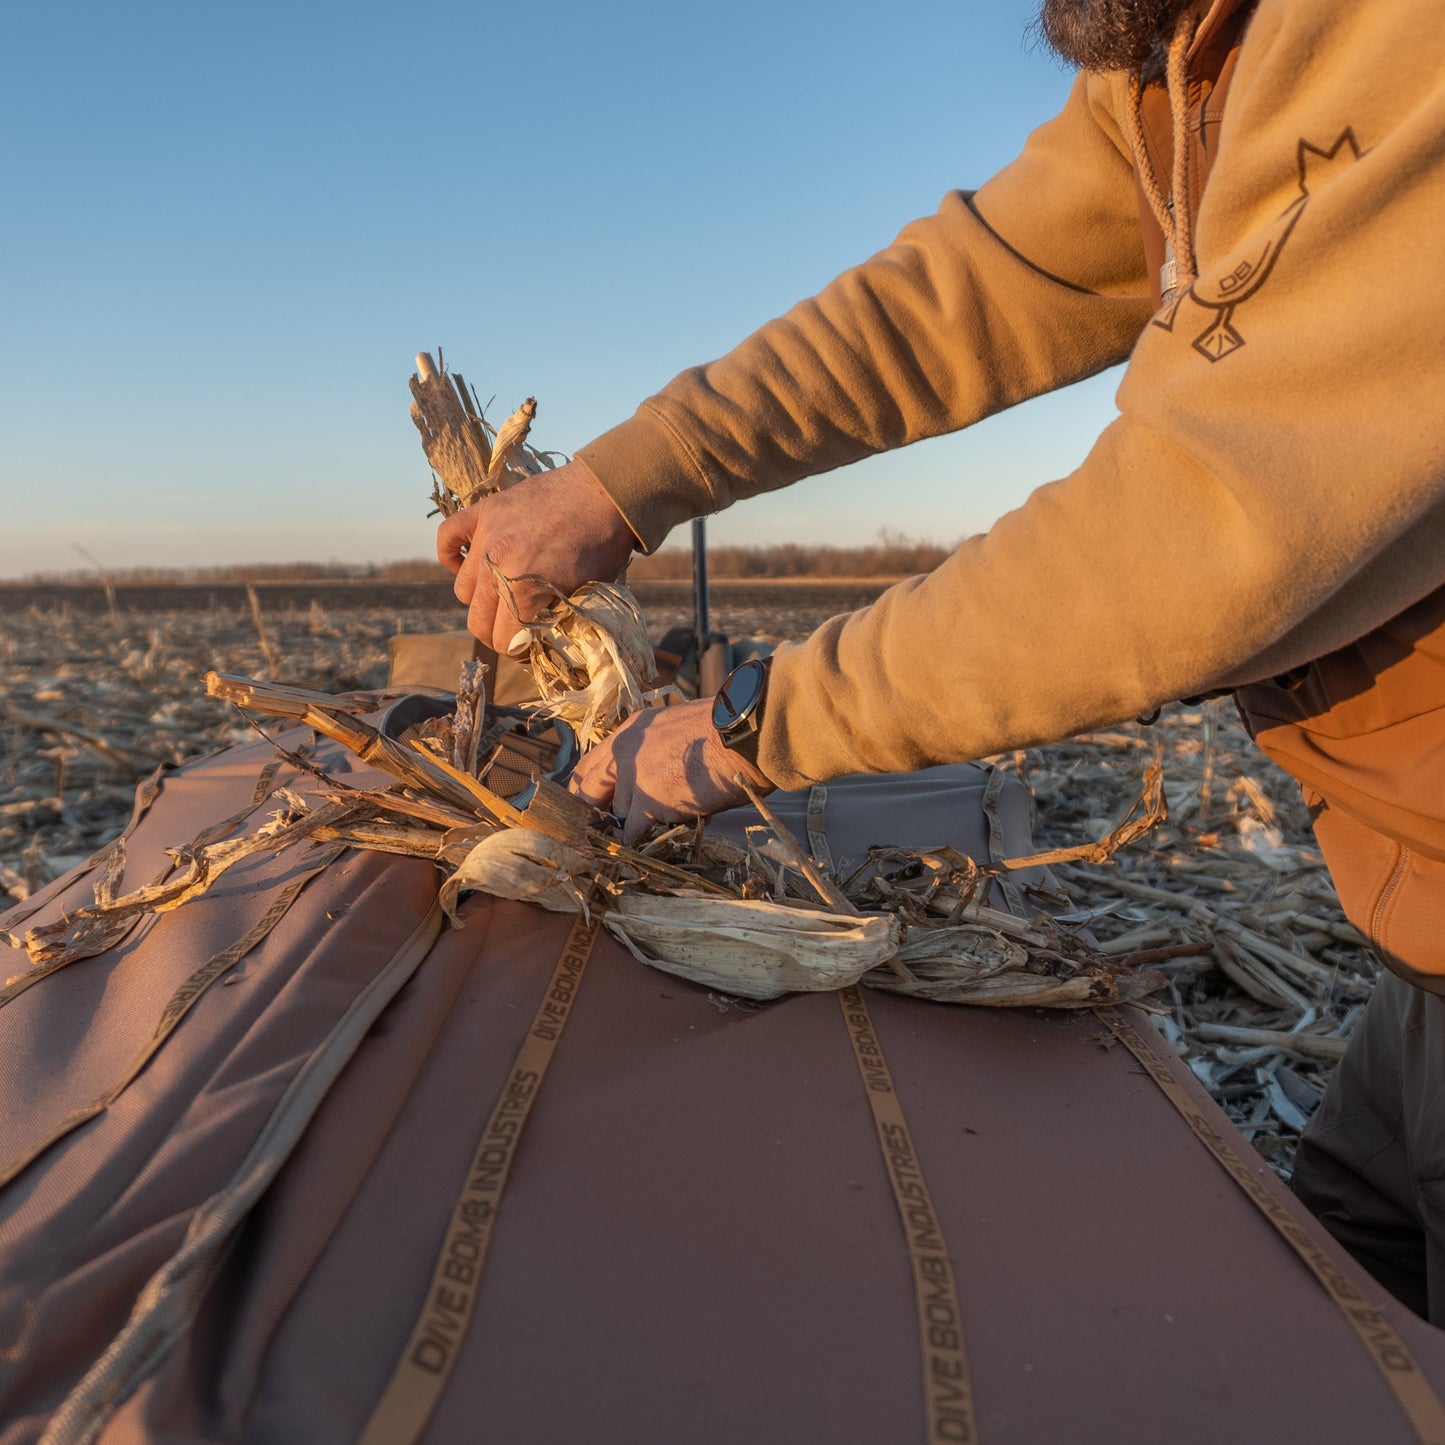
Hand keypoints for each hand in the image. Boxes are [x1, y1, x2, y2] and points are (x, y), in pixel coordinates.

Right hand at [436, 459, 637, 654]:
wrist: (606, 492)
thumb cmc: (603, 545)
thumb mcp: (585, 593)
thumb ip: (553, 619)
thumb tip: (536, 641)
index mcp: (522, 590)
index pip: (504, 641)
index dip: (519, 650)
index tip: (530, 647)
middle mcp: (496, 565)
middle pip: (478, 621)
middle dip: (498, 633)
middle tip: (517, 630)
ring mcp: (485, 536)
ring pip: (463, 589)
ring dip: (481, 600)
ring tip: (503, 596)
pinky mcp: (483, 512)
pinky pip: (447, 537)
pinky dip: (451, 556)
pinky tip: (466, 565)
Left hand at [568, 699, 774, 844]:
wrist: (741, 736)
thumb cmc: (726, 732)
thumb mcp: (681, 729)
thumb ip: (661, 751)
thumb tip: (663, 777)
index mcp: (632, 730)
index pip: (591, 763)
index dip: (587, 788)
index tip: (589, 805)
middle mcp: (623, 751)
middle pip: (590, 789)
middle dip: (593, 812)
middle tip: (598, 830)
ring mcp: (632, 777)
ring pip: (619, 815)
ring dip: (636, 826)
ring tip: (662, 827)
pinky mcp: (647, 802)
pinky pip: (633, 833)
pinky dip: (642, 844)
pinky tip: (653, 847)